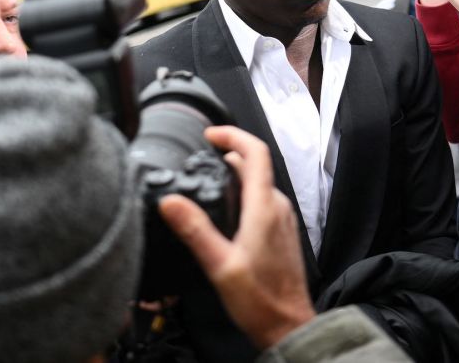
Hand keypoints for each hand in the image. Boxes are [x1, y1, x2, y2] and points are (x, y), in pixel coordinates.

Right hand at [159, 126, 314, 349]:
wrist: (288, 324)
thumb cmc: (259, 300)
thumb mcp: (219, 264)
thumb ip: (195, 230)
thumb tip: (171, 201)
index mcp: (264, 207)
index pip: (255, 152)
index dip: (233, 135)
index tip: (211, 134)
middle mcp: (277, 207)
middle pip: (255, 165)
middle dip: (228, 154)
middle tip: (199, 156)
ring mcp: (282, 218)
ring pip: (259, 183)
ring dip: (235, 174)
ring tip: (206, 179)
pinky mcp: (281, 231)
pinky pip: (263, 199)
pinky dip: (243, 192)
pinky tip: (225, 209)